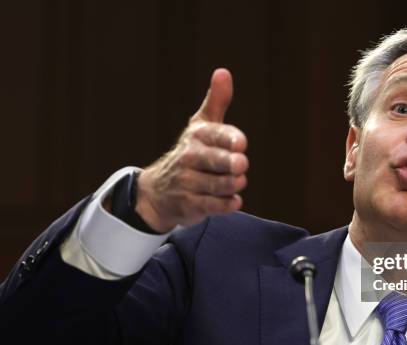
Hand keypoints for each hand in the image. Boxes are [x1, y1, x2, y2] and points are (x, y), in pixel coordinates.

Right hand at [136, 68, 248, 232]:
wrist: (159, 191)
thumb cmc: (191, 153)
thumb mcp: (202, 126)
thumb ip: (217, 101)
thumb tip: (223, 72)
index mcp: (197, 136)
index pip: (216, 134)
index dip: (230, 139)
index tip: (241, 144)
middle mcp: (190, 158)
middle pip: (215, 160)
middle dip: (229, 163)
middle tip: (241, 164)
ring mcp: (188, 183)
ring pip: (217, 185)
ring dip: (232, 184)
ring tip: (238, 181)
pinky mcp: (190, 205)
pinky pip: (212, 205)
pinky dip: (226, 204)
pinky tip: (234, 201)